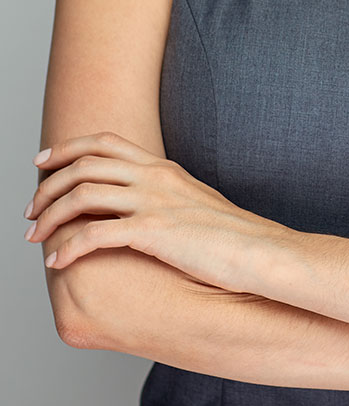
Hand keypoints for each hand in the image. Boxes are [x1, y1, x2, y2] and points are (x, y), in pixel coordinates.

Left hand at [23, 131, 287, 293]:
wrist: (261, 252)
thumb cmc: (234, 237)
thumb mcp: (196, 204)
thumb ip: (167, 197)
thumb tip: (143, 207)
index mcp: (163, 168)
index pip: (105, 143)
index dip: (67, 148)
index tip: (43, 161)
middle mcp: (155, 177)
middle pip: (85, 164)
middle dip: (48, 184)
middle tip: (30, 208)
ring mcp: (154, 202)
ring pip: (82, 195)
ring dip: (50, 215)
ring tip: (35, 237)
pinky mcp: (154, 232)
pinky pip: (95, 235)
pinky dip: (68, 247)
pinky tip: (57, 262)